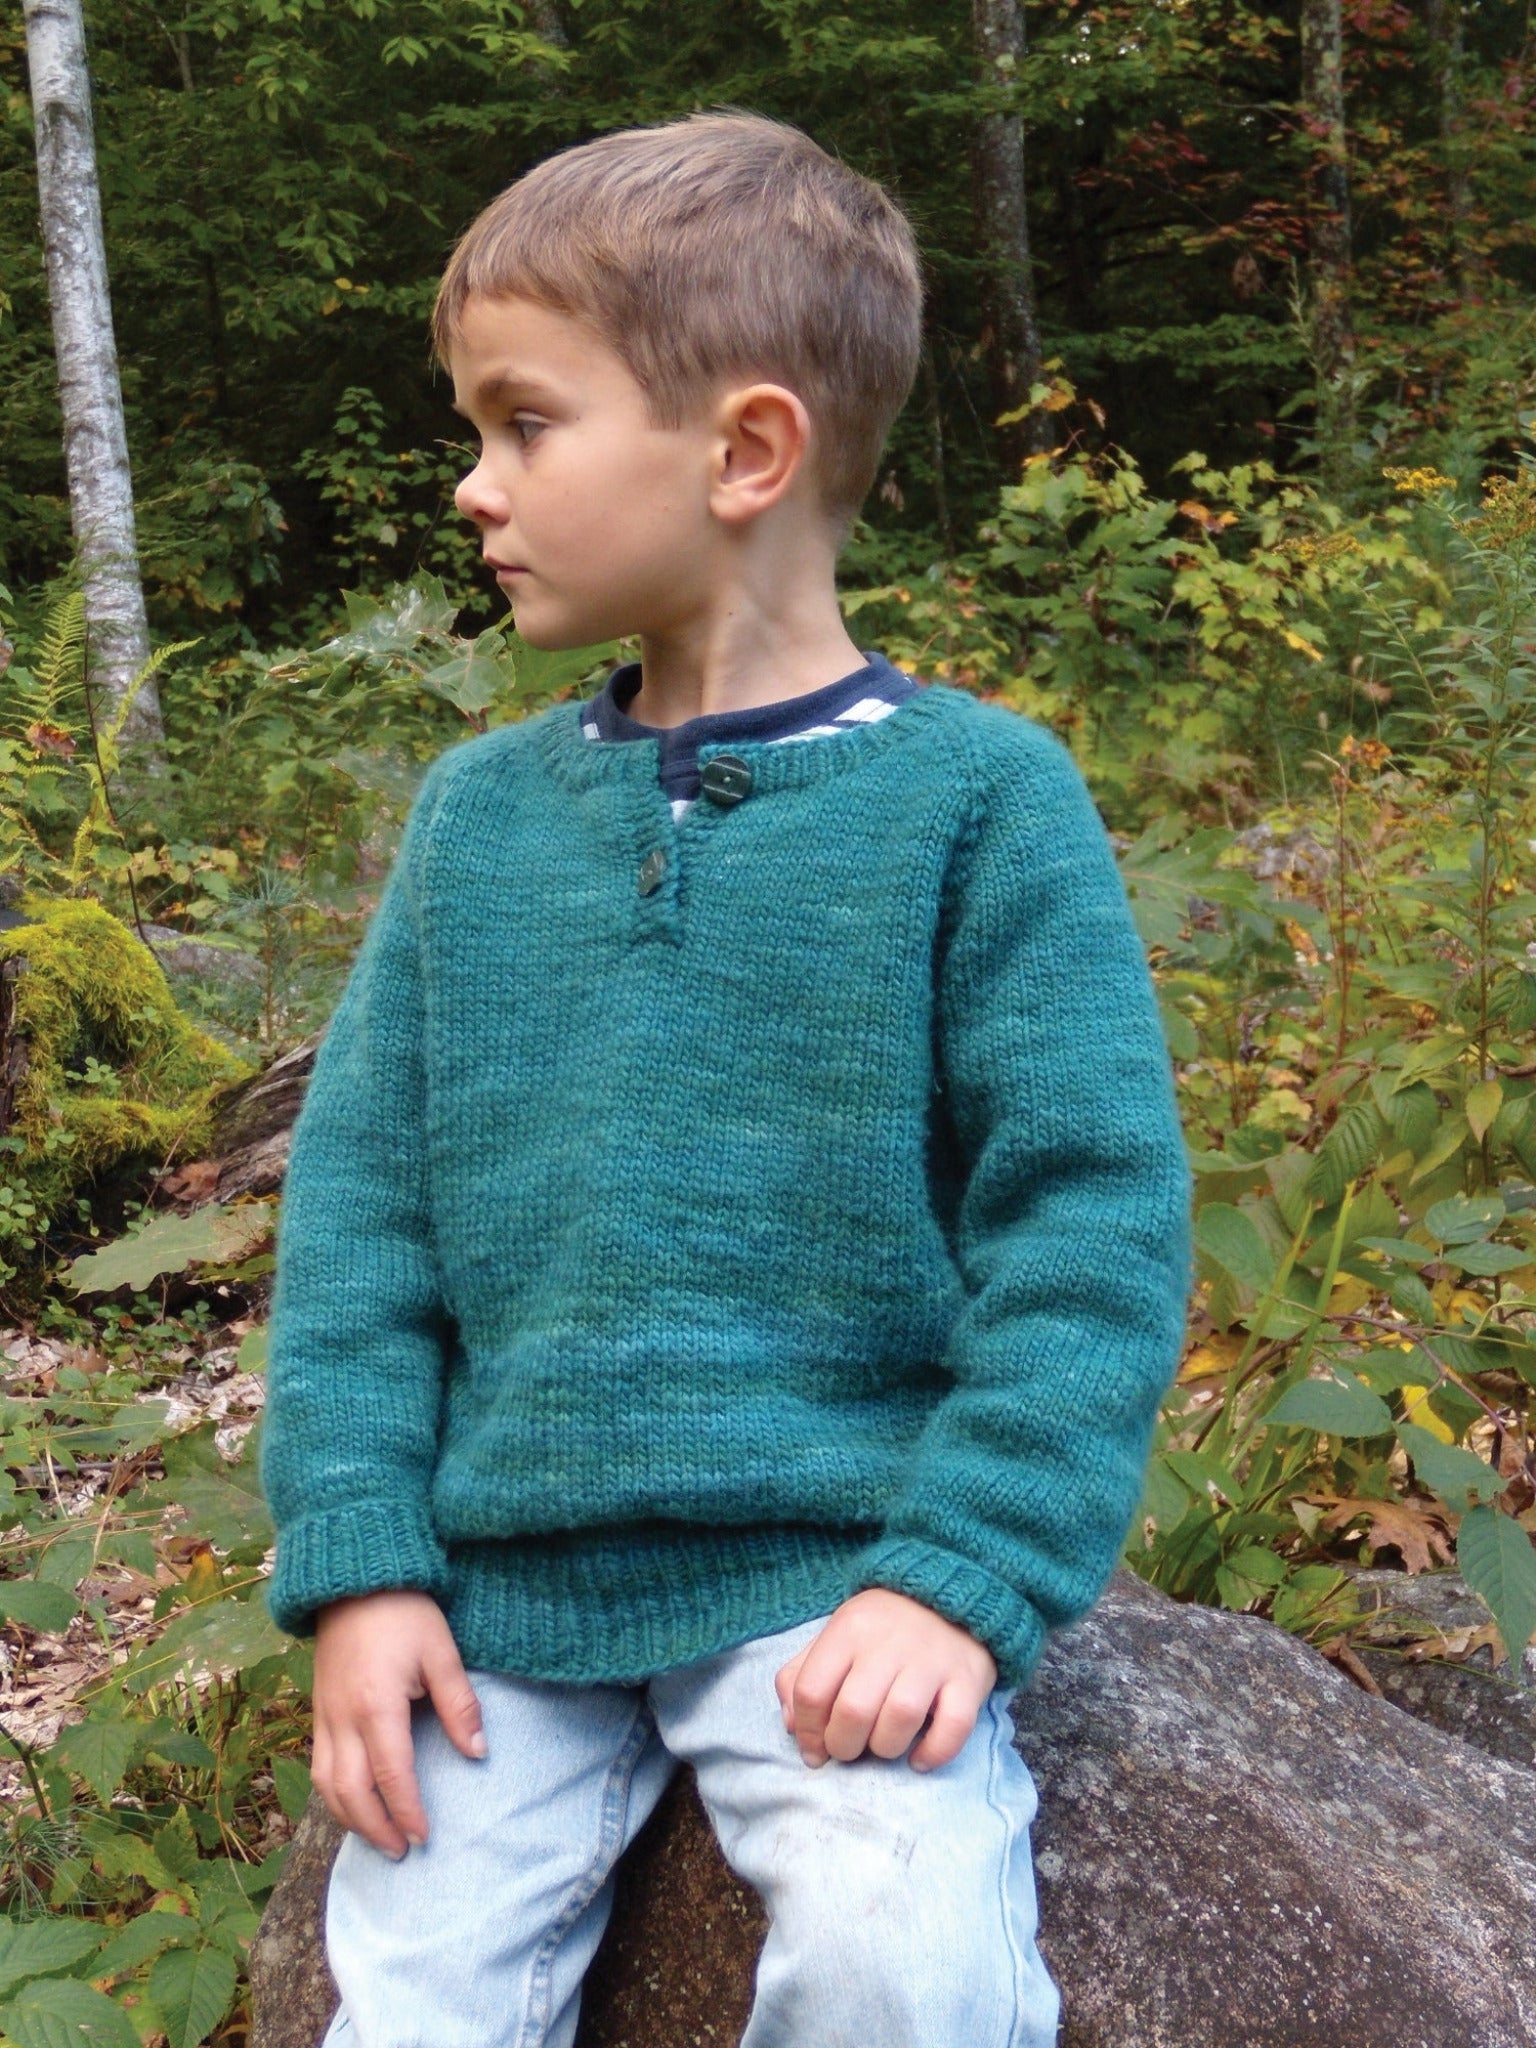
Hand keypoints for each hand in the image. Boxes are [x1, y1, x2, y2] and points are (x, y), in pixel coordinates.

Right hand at [312, 1589, 485, 1857]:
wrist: (354, 1579)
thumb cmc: (404, 1612)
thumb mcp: (441, 1651)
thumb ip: (459, 1704)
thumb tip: (478, 1754)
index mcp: (377, 1706)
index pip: (392, 1775)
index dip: (408, 1811)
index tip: (425, 1837)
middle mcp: (343, 1719)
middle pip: (351, 1793)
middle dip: (376, 1829)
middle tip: (402, 1851)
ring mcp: (324, 1716)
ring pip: (326, 1786)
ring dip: (350, 1819)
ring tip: (378, 1837)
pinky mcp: (317, 1710)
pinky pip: (318, 1766)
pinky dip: (333, 1795)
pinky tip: (353, 1804)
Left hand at [774, 1588, 996, 1772]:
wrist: (947, 1594)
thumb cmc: (882, 1628)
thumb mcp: (836, 1635)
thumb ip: (802, 1675)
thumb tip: (792, 1725)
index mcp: (849, 1629)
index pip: (811, 1690)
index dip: (807, 1732)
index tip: (815, 1749)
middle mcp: (889, 1642)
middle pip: (853, 1710)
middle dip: (843, 1746)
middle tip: (849, 1749)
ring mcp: (932, 1659)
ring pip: (901, 1719)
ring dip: (885, 1748)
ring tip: (884, 1746)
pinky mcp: (968, 1678)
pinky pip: (953, 1727)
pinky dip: (934, 1752)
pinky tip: (920, 1758)